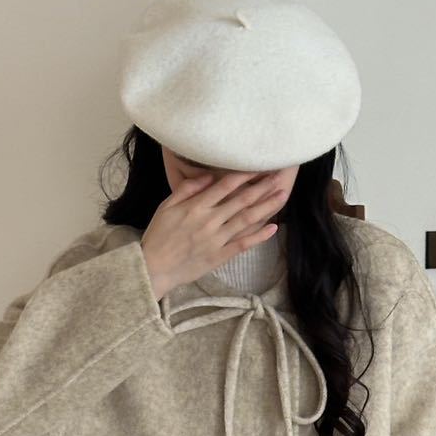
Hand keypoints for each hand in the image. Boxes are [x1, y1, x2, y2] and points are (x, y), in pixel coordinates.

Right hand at [141, 169, 285, 298]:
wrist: (154, 268)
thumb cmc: (158, 236)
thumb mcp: (165, 207)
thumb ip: (186, 190)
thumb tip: (207, 176)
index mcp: (196, 206)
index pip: (225, 186)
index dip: (244, 175)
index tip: (258, 167)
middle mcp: (210, 221)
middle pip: (242, 200)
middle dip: (262, 187)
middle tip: (279, 177)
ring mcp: (217, 239)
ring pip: (247, 220)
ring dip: (267, 207)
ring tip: (282, 196)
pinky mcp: (220, 256)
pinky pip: (243, 244)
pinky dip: (259, 236)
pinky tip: (273, 227)